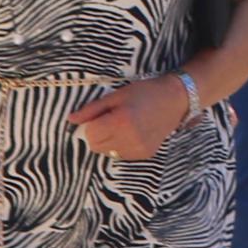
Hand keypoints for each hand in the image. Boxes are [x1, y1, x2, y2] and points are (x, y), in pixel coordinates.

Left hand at [65, 76, 186, 162]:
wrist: (176, 99)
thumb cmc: (145, 92)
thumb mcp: (116, 95)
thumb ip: (92, 109)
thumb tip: (71, 120)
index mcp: (120, 122)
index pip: (90, 134)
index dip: (89, 125)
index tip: (97, 116)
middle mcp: (129, 139)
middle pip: (96, 146)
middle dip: (97, 134)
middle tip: (109, 120)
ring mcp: (139, 149)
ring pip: (108, 153)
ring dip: (108, 141)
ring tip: (122, 126)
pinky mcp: (145, 154)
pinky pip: (121, 155)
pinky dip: (120, 146)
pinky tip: (131, 133)